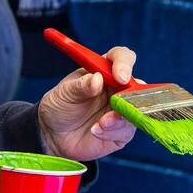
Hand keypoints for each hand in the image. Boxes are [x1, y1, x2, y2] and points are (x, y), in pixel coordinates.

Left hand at [36, 45, 138, 161]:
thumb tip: (97, 79)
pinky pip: (126, 130)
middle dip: (132, 94)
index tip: (119, 76)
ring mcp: (122, 109)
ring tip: (101, 123)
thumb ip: (80, 86)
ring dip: (120, 117)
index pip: (121, 58)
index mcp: (104, 71)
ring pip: (136, 109)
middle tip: (118, 103)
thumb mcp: (65, 93)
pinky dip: (112, 131)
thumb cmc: (60, 107)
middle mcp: (117, 88)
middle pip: (137, 84)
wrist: (54, 135)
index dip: (124, 63)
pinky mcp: (122, 130)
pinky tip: (96, 131)